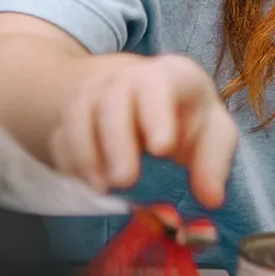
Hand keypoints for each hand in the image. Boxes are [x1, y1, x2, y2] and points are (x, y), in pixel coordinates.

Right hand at [47, 52, 236, 207]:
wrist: (146, 96)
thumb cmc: (187, 115)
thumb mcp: (214, 131)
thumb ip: (213, 162)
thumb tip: (211, 200)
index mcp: (170, 76)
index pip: (157, 84)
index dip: (156, 114)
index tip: (162, 150)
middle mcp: (126, 78)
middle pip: (112, 99)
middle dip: (116, 141)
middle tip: (125, 180)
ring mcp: (93, 93)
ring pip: (78, 114)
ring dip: (86, 153)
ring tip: (101, 188)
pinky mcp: (71, 115)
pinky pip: (60, 134)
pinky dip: (68, 161)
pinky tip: (84, 184)